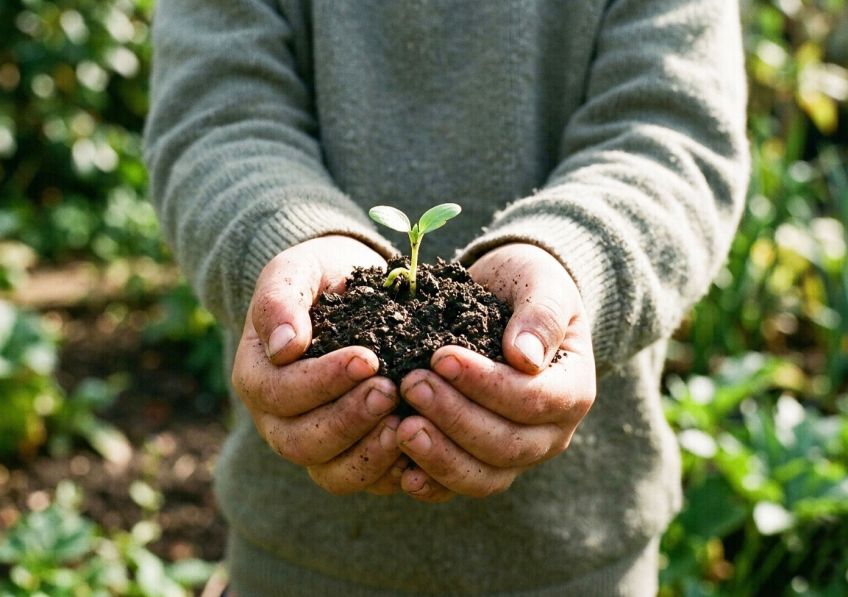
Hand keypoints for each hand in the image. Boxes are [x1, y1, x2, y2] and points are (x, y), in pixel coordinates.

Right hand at [232, 235, 408, 495]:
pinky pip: (368, 482)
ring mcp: (316, 444)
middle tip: (390, 391)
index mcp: (258, 378)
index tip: (367, 358)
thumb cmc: (320, 277)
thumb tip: (284, 347)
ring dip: (370, 454)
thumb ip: (281, 301)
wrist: (349, 290)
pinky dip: (394, 472)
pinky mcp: (353, 456)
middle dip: (348, 420)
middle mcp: (279, 421)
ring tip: (405, 423)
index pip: (280, 394)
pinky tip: (422, 445)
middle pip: (301, 443)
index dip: (322, 382)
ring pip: (332, 473)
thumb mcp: (296, 271)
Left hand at [396, 243, 595, 501]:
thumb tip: (525, 359)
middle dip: (456, 418)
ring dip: (441, 457)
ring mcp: (517, 454)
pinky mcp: (482, 464)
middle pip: (509, 446)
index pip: (535, 401)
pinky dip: (431, 483)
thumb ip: (539, 315)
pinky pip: (459, 487)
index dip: (487, 385)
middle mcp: (551, 432)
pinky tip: (399, 469)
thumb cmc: (524, 286)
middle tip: (411, 385)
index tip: (441, 357)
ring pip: (485, 477)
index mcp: (573, 388)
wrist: (504, 299)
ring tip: (400, 428)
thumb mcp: (539, 283)